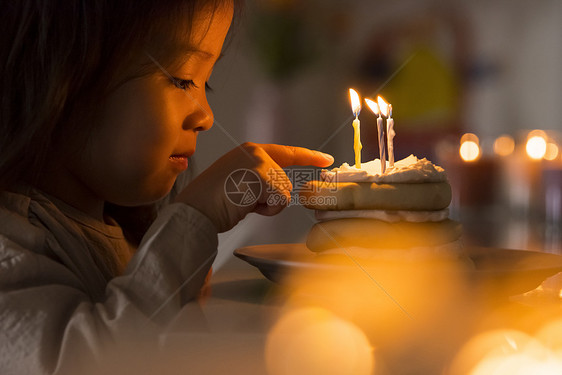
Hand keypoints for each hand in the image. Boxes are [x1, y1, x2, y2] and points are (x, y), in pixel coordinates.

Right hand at [175, 142, 333, 231]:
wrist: (194, 210)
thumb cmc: (211, 202)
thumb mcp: (238, 182)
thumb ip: (260, 180)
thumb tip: (282, 193)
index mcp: (248, 151)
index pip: (286, 153)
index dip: (308, 157)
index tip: (326, 159)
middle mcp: (254, 152)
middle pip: (285, 182)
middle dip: (270, 199)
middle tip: (243, 201)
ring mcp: (258, 163)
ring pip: (284, 193)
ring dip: (267, 206)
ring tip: (241, 203)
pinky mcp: (261, 177)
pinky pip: (280, 201)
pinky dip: (267, 210)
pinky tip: (246, 205)